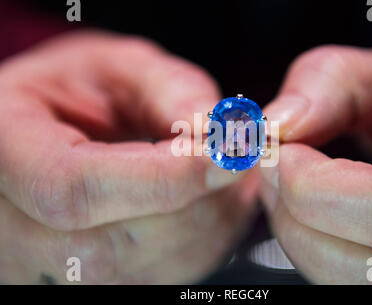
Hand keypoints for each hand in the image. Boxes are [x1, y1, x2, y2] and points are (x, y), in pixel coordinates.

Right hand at [0, 31, 256, 283]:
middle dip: (197, 203)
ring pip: (143, 271)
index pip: (74, 188)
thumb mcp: (115, 66)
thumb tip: (212, 128)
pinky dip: (202, 244)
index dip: (162, 178)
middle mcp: (13, 225)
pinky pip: (157, 278)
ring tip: (227, 177)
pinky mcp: (87, 278)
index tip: (224, 155)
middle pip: (114, 245)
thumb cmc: (77, 92)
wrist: (53, 128)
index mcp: (4, 149)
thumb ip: (166, 87)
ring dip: (208, 225)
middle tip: (239, 160)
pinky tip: (210, 203)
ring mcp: (46, 263)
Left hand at [260, 46, 371, 283]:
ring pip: (349, 281)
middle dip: (295, 213)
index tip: (280, 152)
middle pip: (368, 264)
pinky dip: (311, 246)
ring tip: (288, 184)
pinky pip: (347, 280)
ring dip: (297, 232)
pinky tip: (308, 210)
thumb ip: (336, 84)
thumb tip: (278, 124)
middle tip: (273, 166)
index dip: (318, 186)